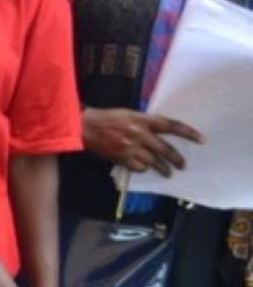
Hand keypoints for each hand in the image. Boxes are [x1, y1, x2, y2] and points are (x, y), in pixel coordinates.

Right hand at [82, 108, 202, 176]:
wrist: (84, 127)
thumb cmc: (107, 118)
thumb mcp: (129, 114)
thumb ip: (145, 122)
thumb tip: (160, 132)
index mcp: (142, 119)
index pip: (171, 125)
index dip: (188, 133)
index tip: (202, 140)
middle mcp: (139, 133)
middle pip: (165, 149)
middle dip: (176, 159)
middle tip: (182, 165)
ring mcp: (131, 147)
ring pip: (153, 161)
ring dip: (162, 168)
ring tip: (167, 172)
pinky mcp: (122, 158)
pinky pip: (140, 167)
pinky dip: (143, 168)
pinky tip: (143, 167)